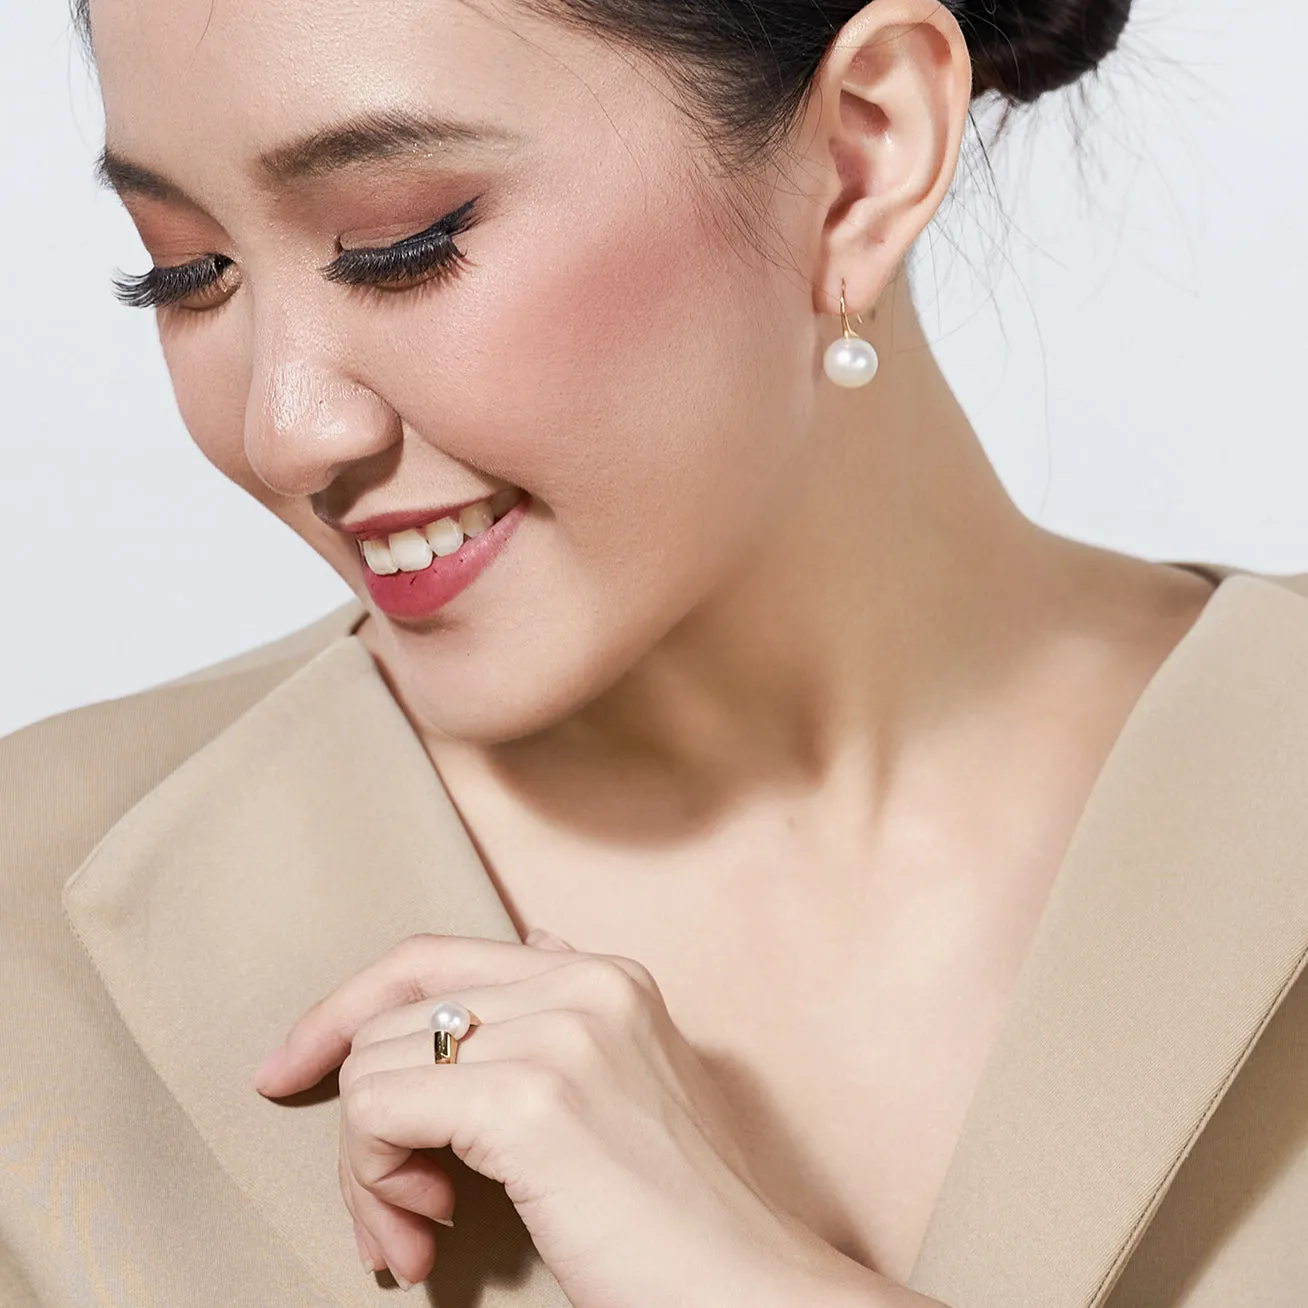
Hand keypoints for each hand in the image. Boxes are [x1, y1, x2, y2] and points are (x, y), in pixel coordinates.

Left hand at [253, 929, 860, 1307]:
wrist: (743, 1288)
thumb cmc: (679, 1210)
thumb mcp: (632, 1078)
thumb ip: (574, 1005)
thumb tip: (534, 939)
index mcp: (603, 975)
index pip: (433, 957)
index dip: (347, 1009)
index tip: (295, 1066)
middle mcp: (582, 983)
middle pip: (393, 1021)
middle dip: (365, 1124)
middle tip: (396, 1213)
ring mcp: (559, 1034)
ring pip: (375, 1068)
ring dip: (367, 1169)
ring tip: (416, 1229)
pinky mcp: (530, 1101)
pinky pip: (379, 1112)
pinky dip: (372, 1181)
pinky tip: (424, 1231)